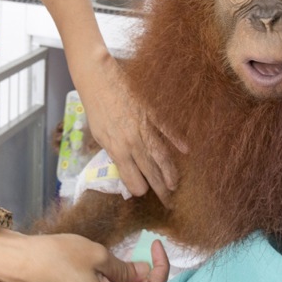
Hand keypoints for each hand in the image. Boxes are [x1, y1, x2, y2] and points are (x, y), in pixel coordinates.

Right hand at [0, 229, 154, 281]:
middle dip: (147, 273)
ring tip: (130, 252)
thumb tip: (144, 271)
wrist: (21, 260)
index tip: (157, 244)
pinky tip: (110, 262)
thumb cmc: (57, 256)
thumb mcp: (96, 255)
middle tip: (147, 247)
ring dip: (129, 275)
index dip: (160, 268)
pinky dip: (113, 277)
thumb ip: (123, 266)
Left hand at [75, 54, 186, 204]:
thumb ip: (113, 151)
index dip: (138, 189)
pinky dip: (177, 140)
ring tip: (176, 186)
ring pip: (161, 156)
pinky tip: (186, 151)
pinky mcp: (151, 112)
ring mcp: (143, 127)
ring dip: (170, 173)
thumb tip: (123, 166)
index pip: (132, 179)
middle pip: (150, 172)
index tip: (144, 193)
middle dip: (160, 190)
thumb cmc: (96, 107)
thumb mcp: (99, 135)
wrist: (98, 79)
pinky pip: (167, 129)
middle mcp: (132, 142)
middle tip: (169, 202)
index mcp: (116, 149)